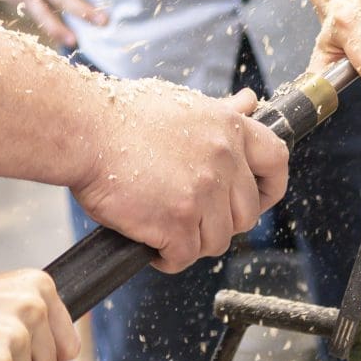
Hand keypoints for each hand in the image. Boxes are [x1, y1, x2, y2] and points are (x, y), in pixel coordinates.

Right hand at [72, 79, 287, 272]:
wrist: (84, 128)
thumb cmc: (122, 115)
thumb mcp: (182, 104)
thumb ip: (221, 113)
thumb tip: (249, 102)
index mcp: (228, 128)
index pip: (276, 161)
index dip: (270, 187)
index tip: (255, 199)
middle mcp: (224, 159)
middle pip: (245, 214)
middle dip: (219, 222)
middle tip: (188, 217)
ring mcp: (203, 192)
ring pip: (216, 241)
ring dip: (191, 242)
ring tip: (162, 226)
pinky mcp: (177, 221)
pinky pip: (184, 257)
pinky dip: (166, 257)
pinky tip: (148, 240)